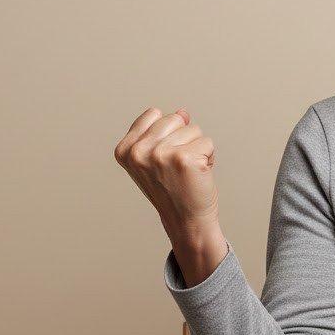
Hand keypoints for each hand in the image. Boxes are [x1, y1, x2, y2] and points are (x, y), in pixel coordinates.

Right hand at [114, 106, 220, 237]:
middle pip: (175, 118)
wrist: (187, 222)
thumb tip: (183, 112)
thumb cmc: (173, 191)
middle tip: (179, 167)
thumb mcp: (154, 159)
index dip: (168, 133)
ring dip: (197, 149)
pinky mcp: (184, 159)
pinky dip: (209, 157)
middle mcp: (139, 151)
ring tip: (188, 172)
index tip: (165, 159)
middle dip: (184, 139)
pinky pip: (207, 142)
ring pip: (193, 129)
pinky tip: (198, 175)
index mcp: (125, 150)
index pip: (154, 114)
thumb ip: (162, 133)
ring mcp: (160, 154)